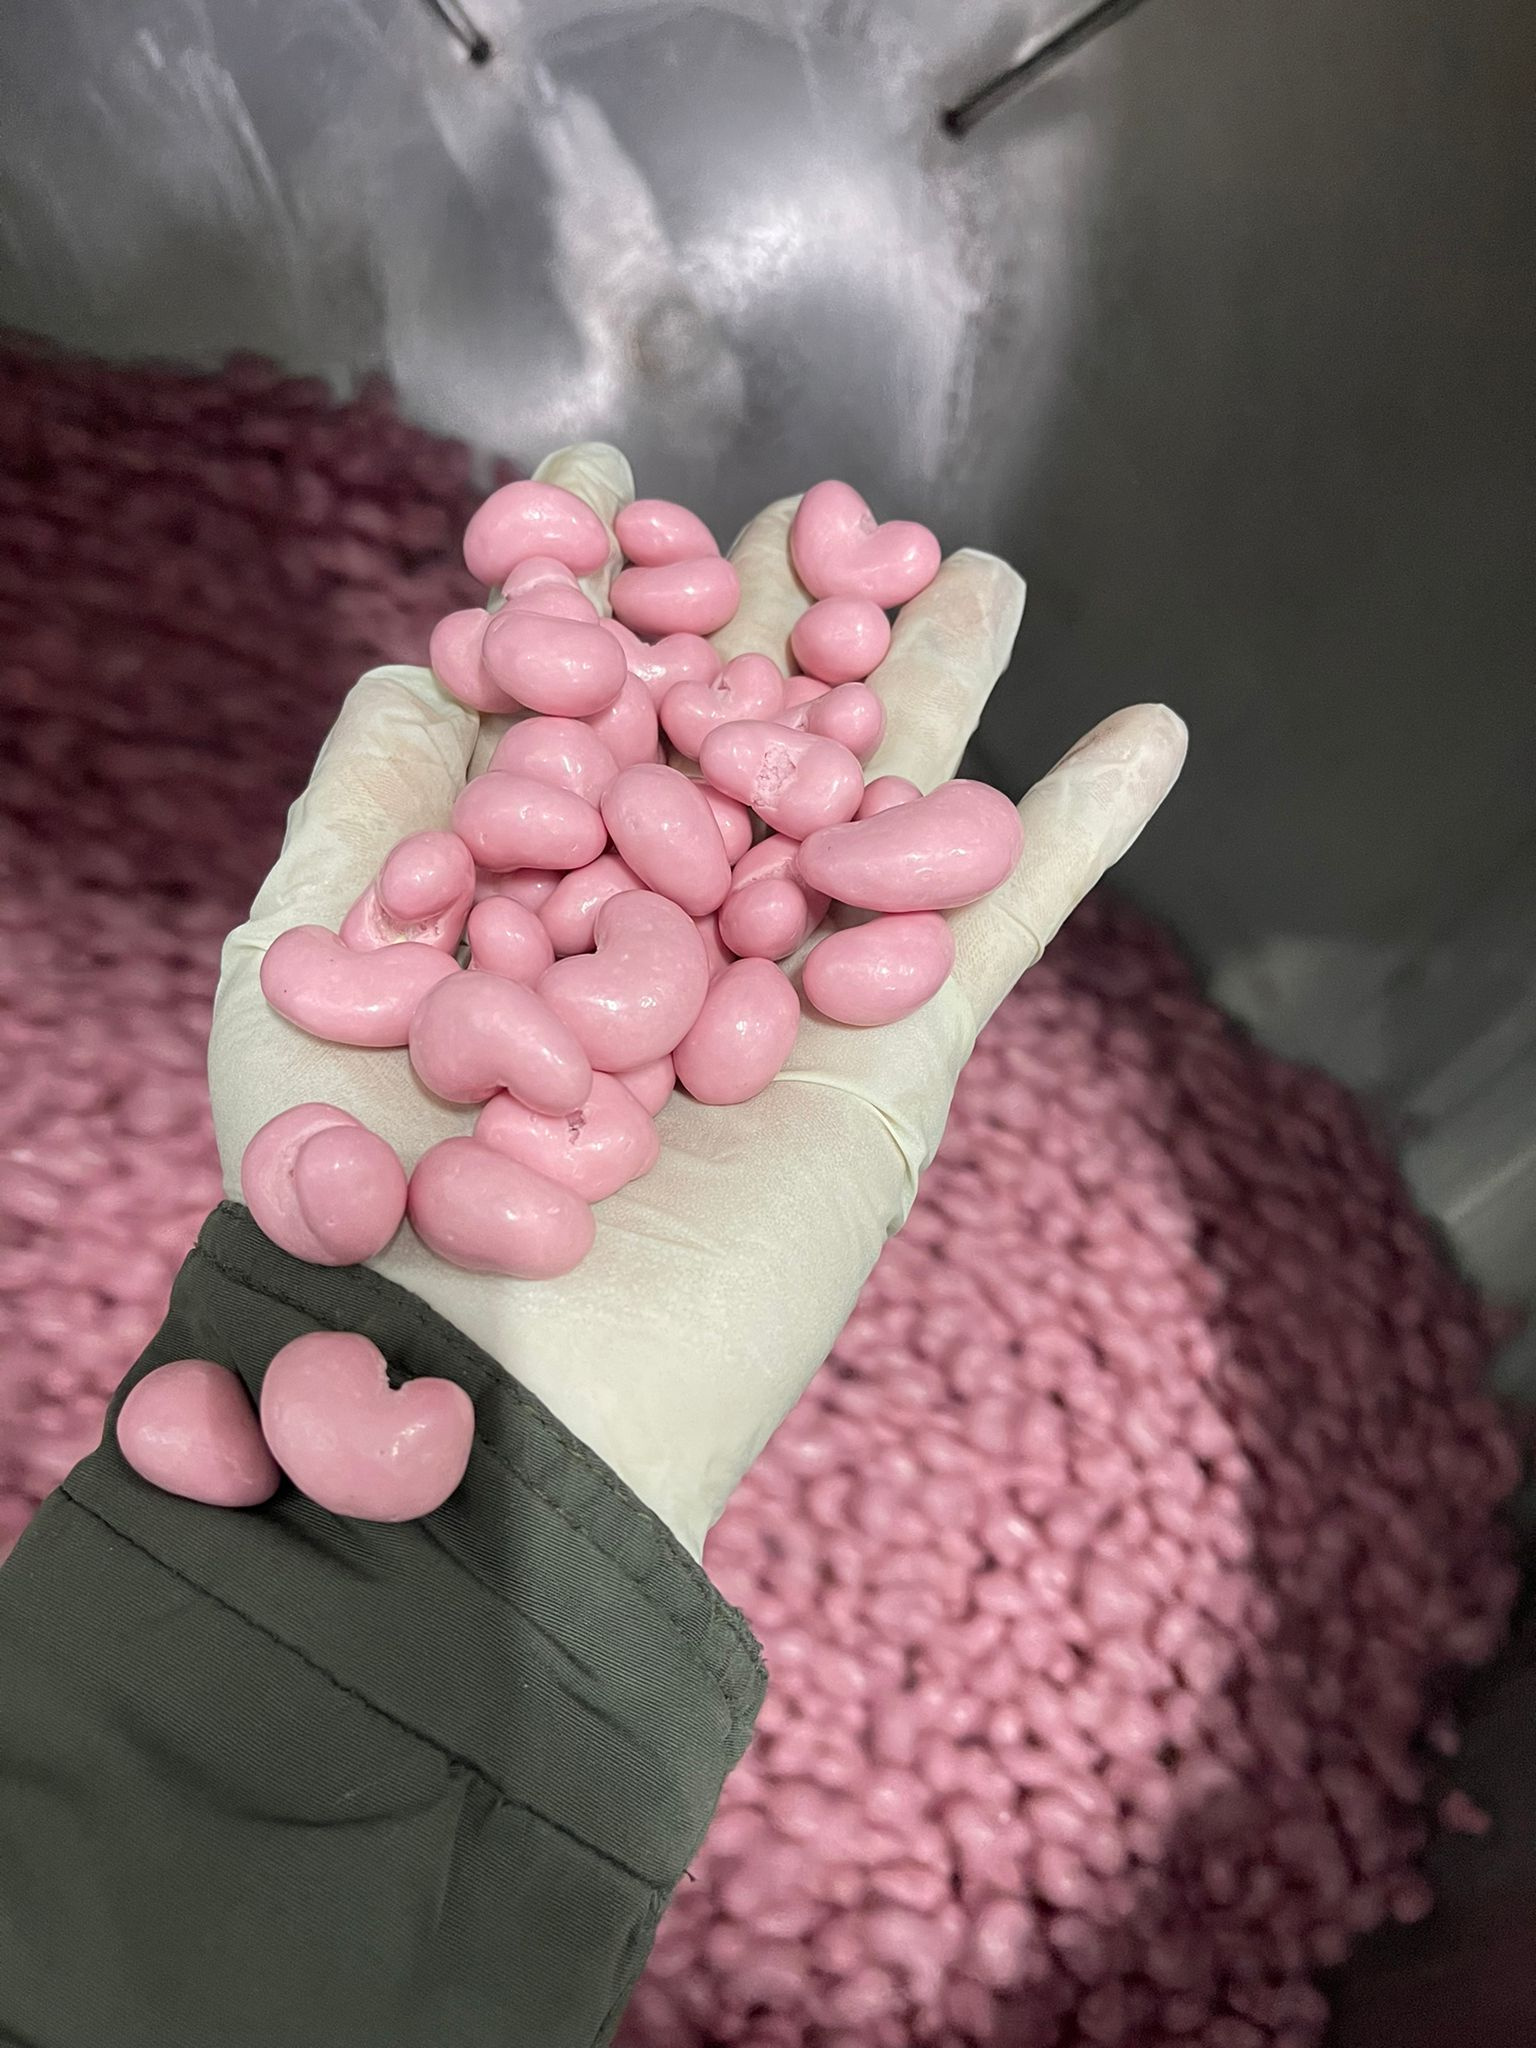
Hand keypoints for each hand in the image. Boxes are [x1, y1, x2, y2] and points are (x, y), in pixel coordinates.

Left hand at [208, 444, 1185, 1555]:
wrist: (479, 1405)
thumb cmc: (352, 1206)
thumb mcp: (294, 982)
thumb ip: (358, 808)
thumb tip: (419, 655)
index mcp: (531, 900)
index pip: (577, 706)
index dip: (593, 585)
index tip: (602, 472)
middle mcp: (670, 929)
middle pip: (741, 734)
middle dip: (776, 616)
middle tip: (819, 502)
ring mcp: (787, 988)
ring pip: (878, 803)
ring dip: (938, 686)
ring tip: (978, 568)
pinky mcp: (889, 1060)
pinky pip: (998, 922)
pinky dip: (1079, 831)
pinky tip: (1153, 731)